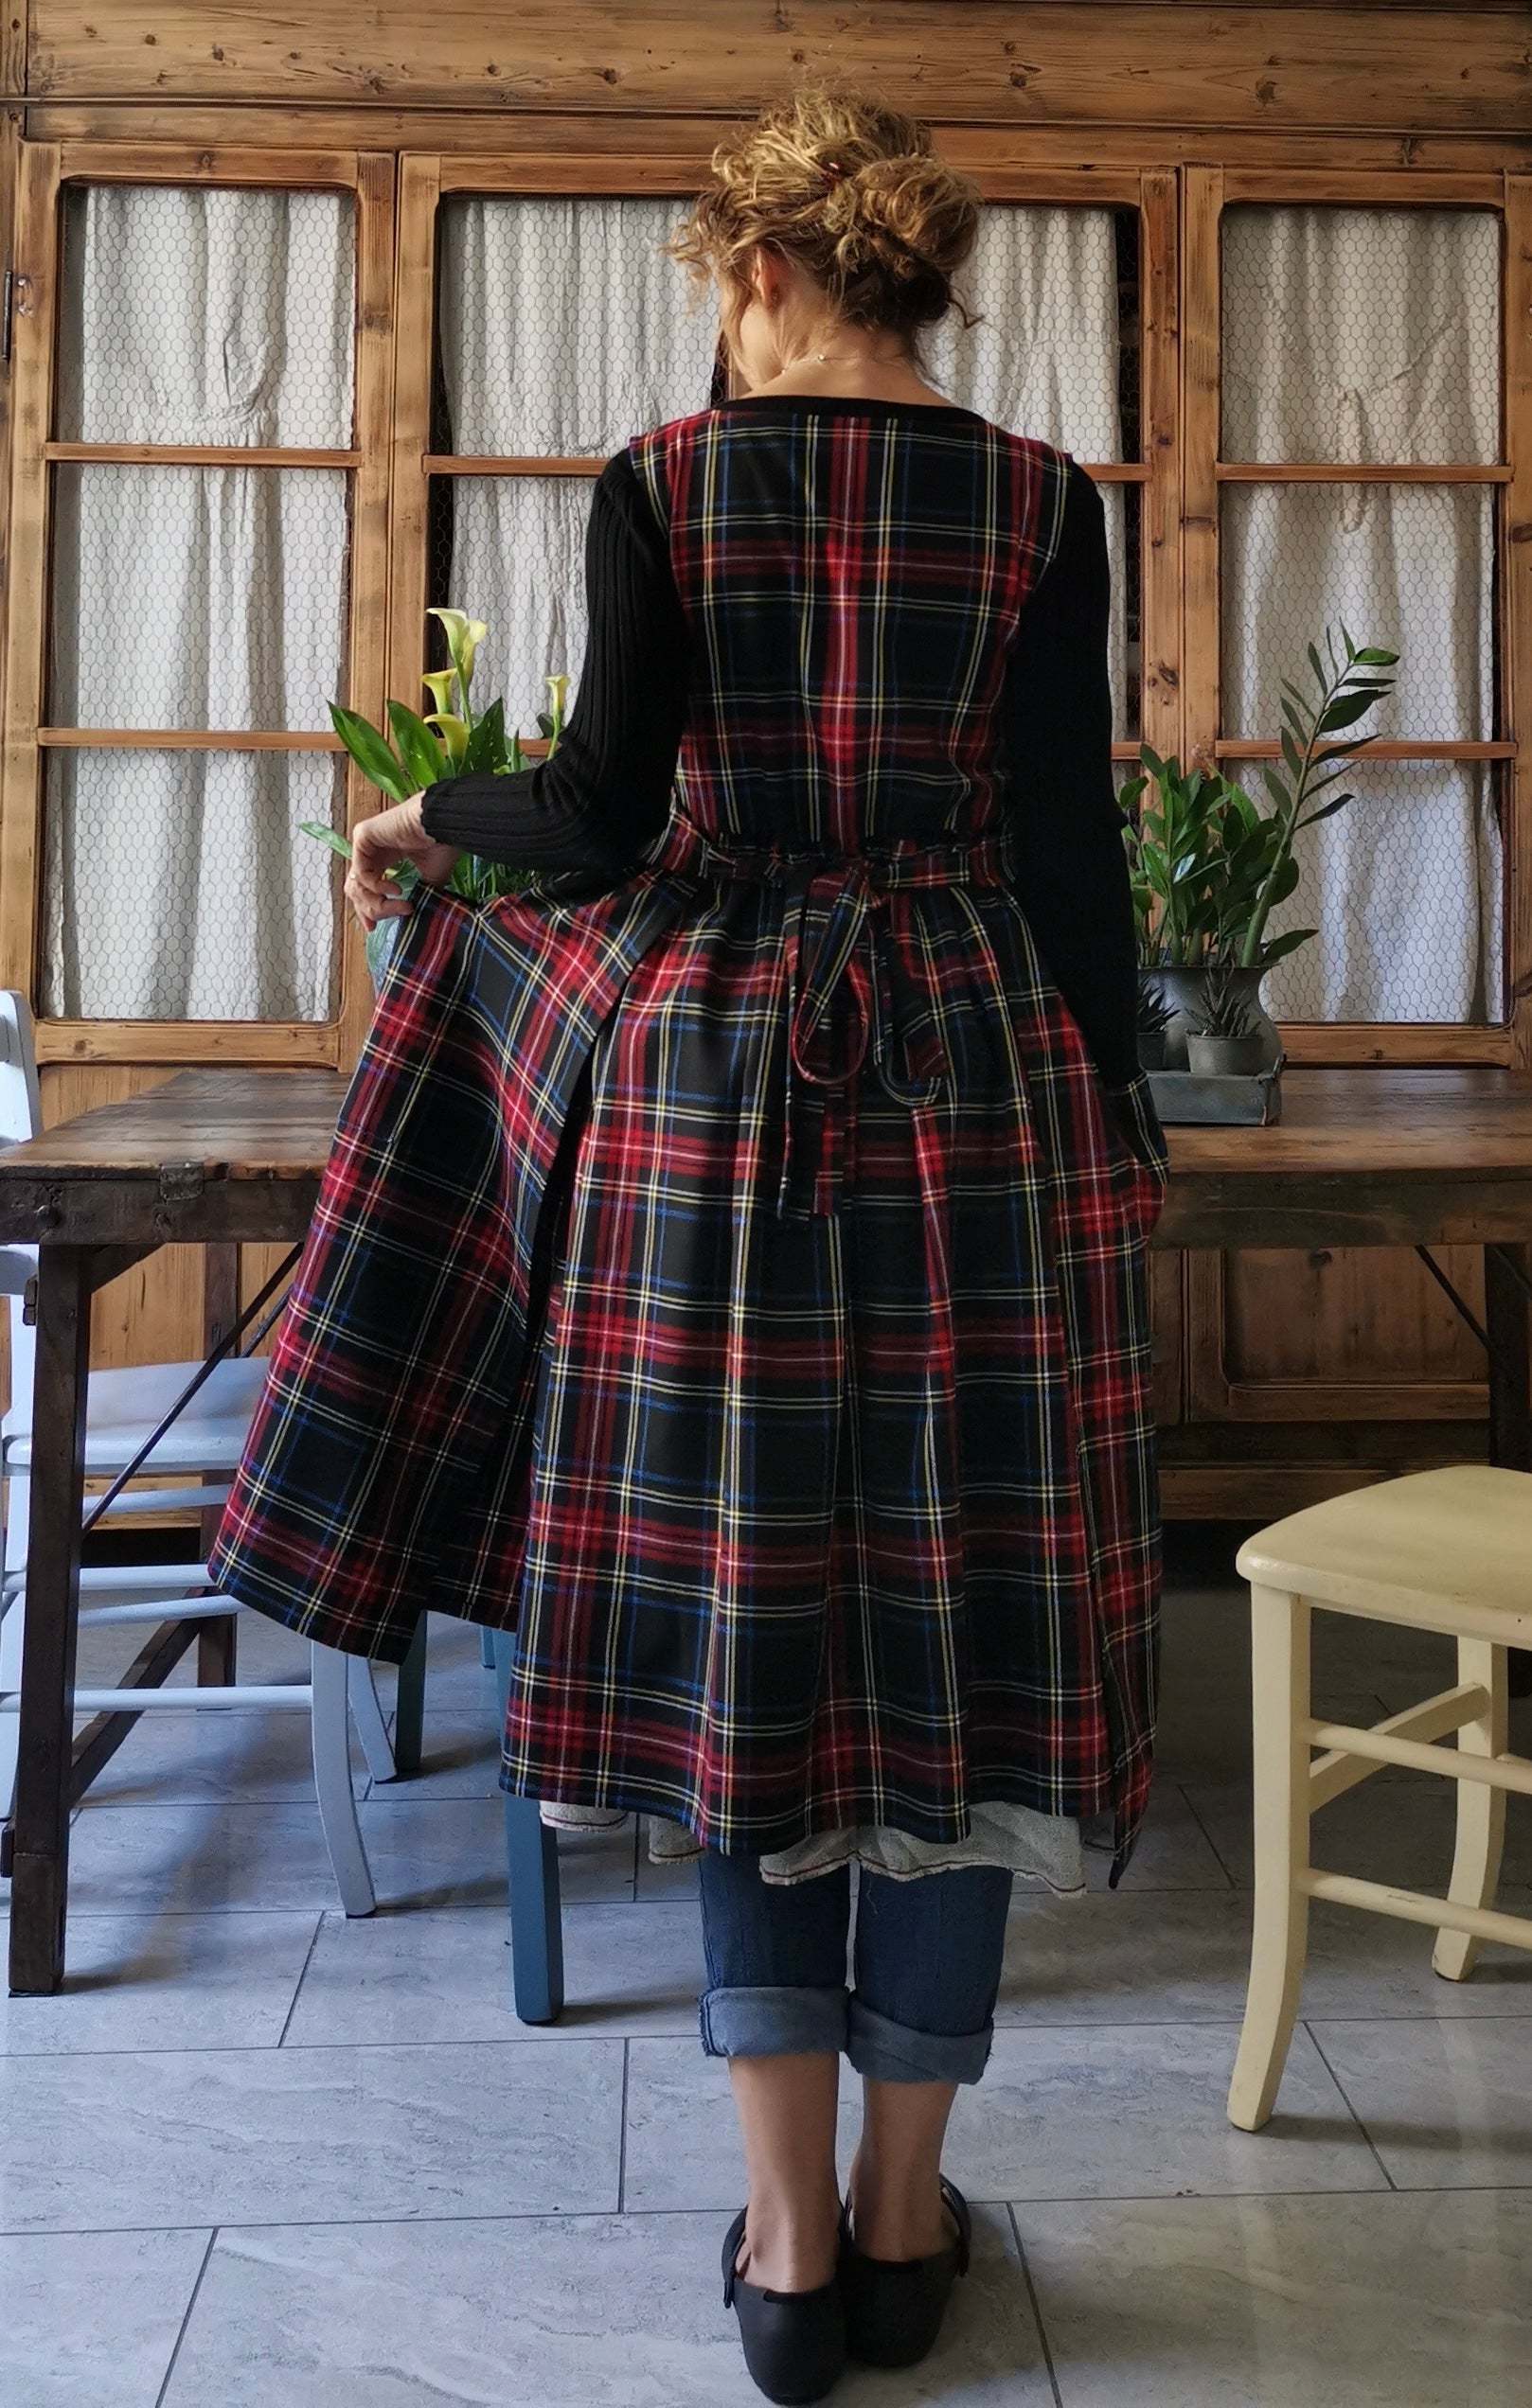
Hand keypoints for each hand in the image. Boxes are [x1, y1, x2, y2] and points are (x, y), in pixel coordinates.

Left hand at [344, 794, 460, 931]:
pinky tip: (396, 889)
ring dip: (377, 903)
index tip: (373, 929)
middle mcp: (371, 850)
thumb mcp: (429, 878)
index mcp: (384, 856)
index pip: (364, 886)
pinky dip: (377, 887)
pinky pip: (361, 872)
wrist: (444, 824)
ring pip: (356, 884)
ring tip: (401, 906)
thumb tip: (410, 913)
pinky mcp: (362, 836)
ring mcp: (364, 842)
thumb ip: (416, 894)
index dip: (366, 910)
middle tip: (390, 919)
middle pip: (356, 889)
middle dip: (371, 910)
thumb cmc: (441, 844)